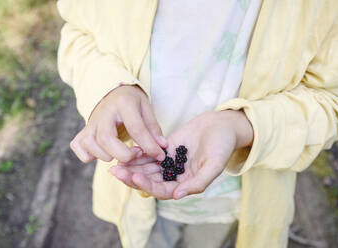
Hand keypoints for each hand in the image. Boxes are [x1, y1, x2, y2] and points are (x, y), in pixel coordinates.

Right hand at [69, 85, 166, 162]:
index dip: (149, 145)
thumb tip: (162, 147)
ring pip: (90, 144)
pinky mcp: (82, 130)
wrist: (113, 92)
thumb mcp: (146, 108)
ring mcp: (90, 121)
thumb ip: (153, 128)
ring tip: (122, 153)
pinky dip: (89, 155)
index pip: (136, 128)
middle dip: (123, 154)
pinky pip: (79, 147)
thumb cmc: (132, 102)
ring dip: (107, 155)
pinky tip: (104, 153)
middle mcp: (103, 112)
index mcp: (123, 103)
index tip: (160, 155)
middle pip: (106, 139)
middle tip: (137, 154)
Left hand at [110, 110, 253, 199]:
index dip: (148, 186)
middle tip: (116, 172)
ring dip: (132, 167)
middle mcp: (176, 176)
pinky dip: (139, 153)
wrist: (222, 126)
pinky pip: (150, 153)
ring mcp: (170, 162)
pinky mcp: (167, 149)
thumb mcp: (215, 165)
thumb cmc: (222, 146)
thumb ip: (198, 182)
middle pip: (150, 180)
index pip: (163, 190)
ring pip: (147, 168)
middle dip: (133, 177)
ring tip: (115, 164)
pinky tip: (128, 150)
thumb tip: (177, 195)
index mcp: (186, 184)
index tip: (134, 178)